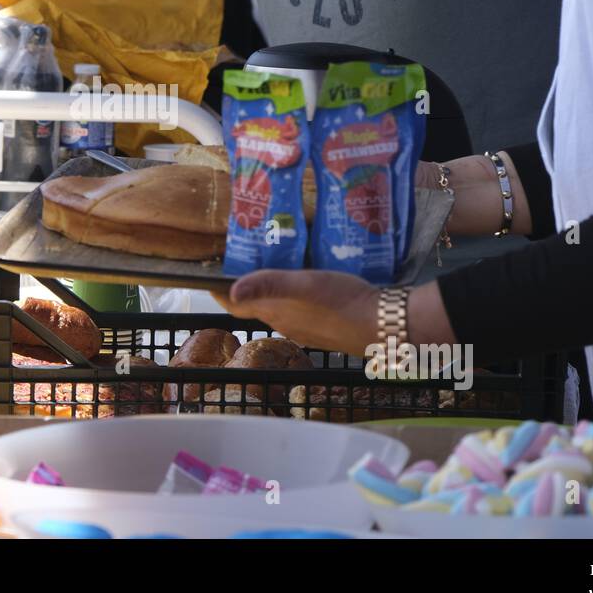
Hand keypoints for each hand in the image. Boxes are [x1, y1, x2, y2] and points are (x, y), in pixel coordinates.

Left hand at [215, 270, 379, 353]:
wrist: (385, 325)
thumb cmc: (343, 301)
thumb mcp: (304, 285)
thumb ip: (269, 285)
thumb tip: (231, 291)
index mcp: (276, 314)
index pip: (236, 306)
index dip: (220, 293)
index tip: (206, 277)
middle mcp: (286, 325)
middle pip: (254, 307)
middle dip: (243, 288)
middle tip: (238, 263)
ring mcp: (306, 330)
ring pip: (278, 310)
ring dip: (268, 294)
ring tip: (269, 268)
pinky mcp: (325, 329)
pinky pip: (299, 312)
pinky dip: (292, 299)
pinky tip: (304, 287)